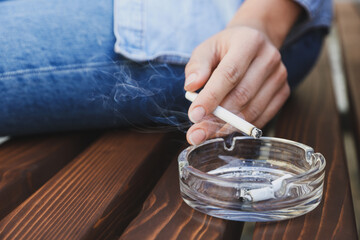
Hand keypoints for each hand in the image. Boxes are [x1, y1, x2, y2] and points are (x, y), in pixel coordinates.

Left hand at [184, 26, 289, 144]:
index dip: (211, 97)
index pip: (229, 74)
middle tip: (196, 133)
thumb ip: (196, 66)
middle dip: (216, 118)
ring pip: (252, 109)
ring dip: (227, 127)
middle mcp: (269, 58)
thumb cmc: (226, 48)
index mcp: (249, 42)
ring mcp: (279, 76)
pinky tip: (224, 130)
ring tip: (206, 133)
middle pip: (242, 95)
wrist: (255, 42)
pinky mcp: (283, 91)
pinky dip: (241, 127)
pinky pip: (262, 116)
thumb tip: (190, 87)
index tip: (194, 115)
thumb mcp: (206, 49)